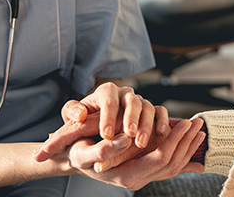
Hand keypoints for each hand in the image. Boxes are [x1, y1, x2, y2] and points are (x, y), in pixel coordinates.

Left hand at [35, 83, 168, 159]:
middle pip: (132, 101)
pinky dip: (162, 119)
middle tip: (129, 135)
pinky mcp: (152, 110)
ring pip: (147, 106)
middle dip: (131, 118)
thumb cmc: (84, 121)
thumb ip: (72, 113)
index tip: (106, 134)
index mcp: (106, 91)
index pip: (109, 101)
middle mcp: (125, 93)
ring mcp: (140, 101)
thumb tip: (80, 114)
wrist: (96, 127)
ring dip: (146, 124)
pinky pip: (160, 110)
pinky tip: (160, 132)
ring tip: (141, 142)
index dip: (108, 117)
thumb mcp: (72, 117)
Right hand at [63, 116, 205, 190]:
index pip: (160, 158)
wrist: (73, 160)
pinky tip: (191, 144)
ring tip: (199, 130)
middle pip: (172, 163)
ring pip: (173, 166)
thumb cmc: (77, 153)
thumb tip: (127, 139)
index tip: (185, 123)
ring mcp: (142, 176)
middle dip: (187, 142)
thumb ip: (106, 147)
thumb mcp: (85, 150)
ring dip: (188, 146)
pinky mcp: (144, 169)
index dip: (175, 140)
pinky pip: (168, 165)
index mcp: (126, 176)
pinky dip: (182, 153)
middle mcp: (136, 179)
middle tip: (199, 123)